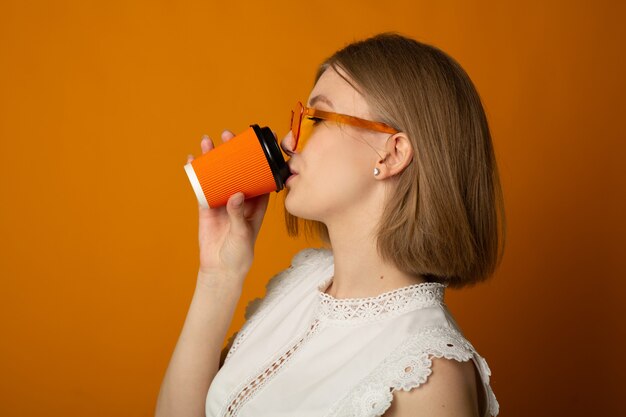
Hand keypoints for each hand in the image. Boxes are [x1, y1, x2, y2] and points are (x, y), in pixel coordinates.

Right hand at [187, 130, 269, 286]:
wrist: (220, 269)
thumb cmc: (240, 253)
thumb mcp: (243, 234)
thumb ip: (239, 215)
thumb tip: (235, 195)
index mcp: (256, 202)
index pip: (261, 175)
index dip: (260, 158)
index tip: (260, 140)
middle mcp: (240, 198)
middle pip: (238, 169)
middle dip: (233, 151)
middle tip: (228, 135)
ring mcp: (223, 200)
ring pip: (219, 174)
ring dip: (213, 157)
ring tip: (207, 141)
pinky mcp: (207, 207)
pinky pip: (202, 186)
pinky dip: (197, 173)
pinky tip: (191, 160)